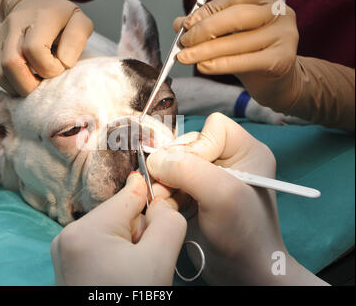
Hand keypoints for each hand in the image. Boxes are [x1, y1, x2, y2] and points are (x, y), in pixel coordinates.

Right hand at [0, 0, 92, 95]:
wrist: (34, 2)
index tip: (60, 68)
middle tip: (46, 84)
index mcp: (40, 17)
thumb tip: (64, 62)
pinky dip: (13, 86)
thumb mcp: (79, 21)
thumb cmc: (62, 17)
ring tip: (37, 85)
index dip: (49, 67)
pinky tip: (28, 82)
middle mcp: (16, 25)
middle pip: (12, 64)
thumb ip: (76, 39)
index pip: (34, 49)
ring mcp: (2, 37)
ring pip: (0, 73)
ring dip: (20, 88)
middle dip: (31, 85)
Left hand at [51, 172, 186, 284]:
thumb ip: (168, 222)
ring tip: (132, 273)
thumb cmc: (131, 300)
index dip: (153, 201)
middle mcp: (67, 235)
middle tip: (144, 261)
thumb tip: (162, 203)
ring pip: (111, 230)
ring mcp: (63, 251)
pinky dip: (116, 254)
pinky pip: (99, 245)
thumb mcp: (158, 261)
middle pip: (119, 214)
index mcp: (85, 230)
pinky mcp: (66, 264)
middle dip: (138, 232)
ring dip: (129, 244)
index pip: (129, 195)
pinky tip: (120, 276)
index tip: (167, 212)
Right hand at [147, 113, 327, 284]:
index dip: (198, 145)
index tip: (195, 173)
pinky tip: (169, 208)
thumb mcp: (222, 194)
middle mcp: (226, 160)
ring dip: (165, 183)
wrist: (241, 272)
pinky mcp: (193, 195)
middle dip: (174, 167)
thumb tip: (155, 159)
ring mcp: (208, 178)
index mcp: (245, 151)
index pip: (213, 127)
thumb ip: (188, 169)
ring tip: (167, 201)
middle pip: (187, 145)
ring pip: (173, 164)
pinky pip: (169, 183)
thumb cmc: (244, 234)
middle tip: (169, 190)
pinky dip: (164, 194)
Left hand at [174, 0, 298, 110]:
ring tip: (185, 57)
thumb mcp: (230, 37)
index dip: (207, 10)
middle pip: (236, 16)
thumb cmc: (253, 55)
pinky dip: (219, 64)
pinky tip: (203, 66)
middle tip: (184, 43)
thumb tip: (179, 23)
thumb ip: (208, 27)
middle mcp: (280, 13)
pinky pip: (244, 61)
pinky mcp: (281, 59)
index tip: (186, 25)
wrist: (279, 83)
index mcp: (267, 0)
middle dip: (204, 30)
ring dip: (205, 51)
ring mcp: (284, 35)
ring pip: (237, 42)